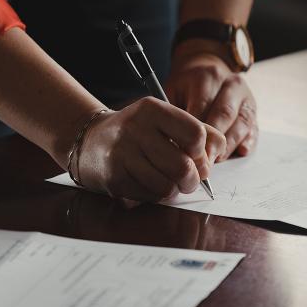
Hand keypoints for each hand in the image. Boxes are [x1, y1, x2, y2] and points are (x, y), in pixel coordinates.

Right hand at [74, 97, 225, 201]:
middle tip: (189, 180)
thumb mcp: (164, 120)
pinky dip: (155, 196)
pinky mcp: (114, 178)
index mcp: (152, 109)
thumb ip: (198, 130)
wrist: (89, 140)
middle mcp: (135, 129)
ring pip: (167, 186)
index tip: (196, 155)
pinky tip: (148, 184)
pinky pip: (149, 196)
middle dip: (192, 180)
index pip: (196, 134)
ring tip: (168, 182)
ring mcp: (122, 154)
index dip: (202, 152)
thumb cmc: (137, 132)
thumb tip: (216, 155)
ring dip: (173, 190)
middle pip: (184, 166)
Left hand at [165, 45, 257, 159]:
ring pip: (241, 123)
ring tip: (216, 160)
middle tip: (202, 161)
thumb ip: (174, 113)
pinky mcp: (253, 110)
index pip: (202, 107)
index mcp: (208, 76)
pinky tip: (240, 152)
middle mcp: (231, 84)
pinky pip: (254, 128)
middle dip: (213, 141)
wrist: (207, 69)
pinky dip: (248, 142)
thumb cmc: (186, 86)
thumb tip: (173, 142)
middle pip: (224, 115)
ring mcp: (246, 97)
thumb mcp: (173, 90)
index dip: (195, 132)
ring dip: (229, 145)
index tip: (186, 151)